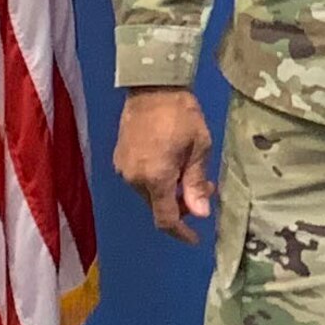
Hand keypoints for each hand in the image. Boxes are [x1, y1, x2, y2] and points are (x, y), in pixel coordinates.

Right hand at [112, 87, 214, 242]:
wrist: (151, 86)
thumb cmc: (181, 114)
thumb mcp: (198, 147)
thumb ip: (196, 183)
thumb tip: (201, 213)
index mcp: (155, 178)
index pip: (166, 219)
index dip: (181, 232)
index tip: (195, 238)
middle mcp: (134, 179)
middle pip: (158, 206)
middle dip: (182, 205)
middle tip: (205, 187)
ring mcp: (123, 168)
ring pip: (149, 193)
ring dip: (169, 191)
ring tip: (190, 172)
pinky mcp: (119, 158)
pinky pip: (140, 179)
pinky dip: (157, 179)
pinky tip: (171, 164)